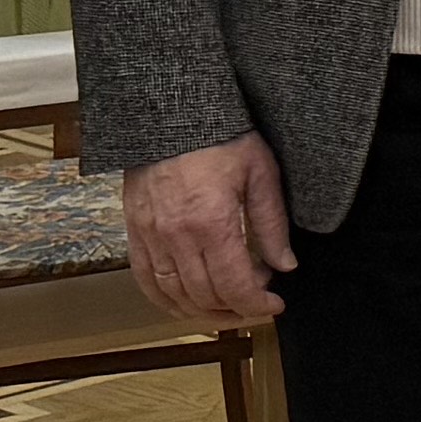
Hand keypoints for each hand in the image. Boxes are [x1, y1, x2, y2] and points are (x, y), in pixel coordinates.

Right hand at [128, 133, 293, 324]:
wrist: (170, 111)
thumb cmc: (220, 135)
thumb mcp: (260, 172)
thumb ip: (272, 223)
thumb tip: (285, 264)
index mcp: (211, 222)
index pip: (235, 286)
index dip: (257, 305)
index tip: (274, 305)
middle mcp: (176, 236)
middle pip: (204, 297)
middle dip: (235, 309)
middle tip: (256, 301)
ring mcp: (150, 235)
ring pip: (173, 295)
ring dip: (202, 310)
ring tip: (227, 306)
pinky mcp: (134, 230)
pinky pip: (145, 279)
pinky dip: (165, 299)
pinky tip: (186, 302)